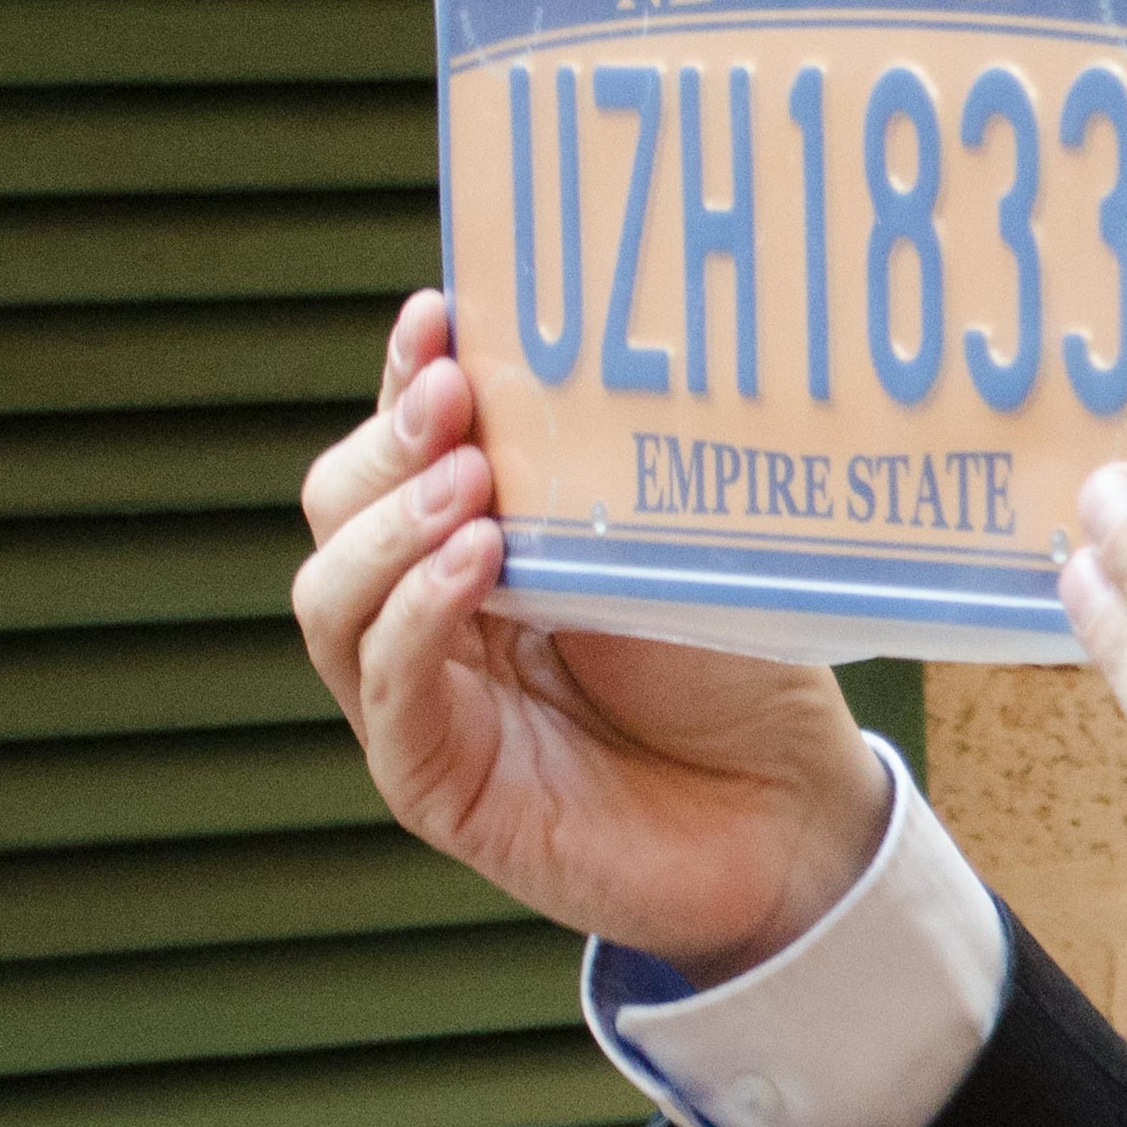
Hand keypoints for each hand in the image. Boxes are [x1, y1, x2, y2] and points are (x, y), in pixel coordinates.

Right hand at [293, 292, 884, 978]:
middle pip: (340, 505)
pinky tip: (473, 564)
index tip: (441, 312)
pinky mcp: (433, 783)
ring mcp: (421, 701)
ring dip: (393, 523)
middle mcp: (431, 614)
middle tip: (455, 395)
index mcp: (477, 540)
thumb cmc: (738, 672)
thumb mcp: (662, 548)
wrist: (792, 814)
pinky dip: (417, 616)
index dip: (409, 374)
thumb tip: (552, 353)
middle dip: (389, 442)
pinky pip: (387, 688)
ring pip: (334, 594)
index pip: (407, 442)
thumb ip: (590, 476)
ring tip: (468, 479)